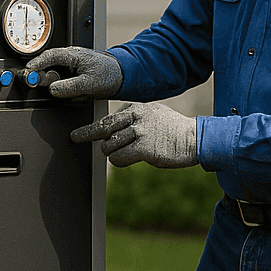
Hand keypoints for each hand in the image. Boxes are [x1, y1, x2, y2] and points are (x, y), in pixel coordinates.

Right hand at [26, 46, 122, 98]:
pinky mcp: (72, 75)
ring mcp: (70, 67)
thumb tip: (52, 90)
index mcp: (73, 54)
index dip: (37, 64)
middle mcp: (69, 58)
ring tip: (72, 91)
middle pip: (48, 66)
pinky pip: (63, 83)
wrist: (121, 75)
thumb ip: (70, 87)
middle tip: (38, 85)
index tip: (29, 72)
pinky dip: (66, 90)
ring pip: (55, 76)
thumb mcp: (89, 83)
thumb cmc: (108, 73)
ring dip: (59, 85)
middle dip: (44, 76)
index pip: (50, 56)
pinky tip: (77, 94)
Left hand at [70, 103, 197, 168]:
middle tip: (75, 137)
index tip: (80, 131)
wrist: (195, 139)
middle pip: (104, 128)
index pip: (109, 118)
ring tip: (124, 154)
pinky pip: (118, 158)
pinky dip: (118, 161)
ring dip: (112, 153)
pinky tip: (125, 160)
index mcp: (137, 108)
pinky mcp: (143, 147)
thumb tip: (114, 131)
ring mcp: (140, 131)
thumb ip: (134, 120)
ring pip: (109, 146)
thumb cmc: (174, 131)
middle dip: (87, 134)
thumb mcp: (153, 116)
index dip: (95, 127)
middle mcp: (136, 117)